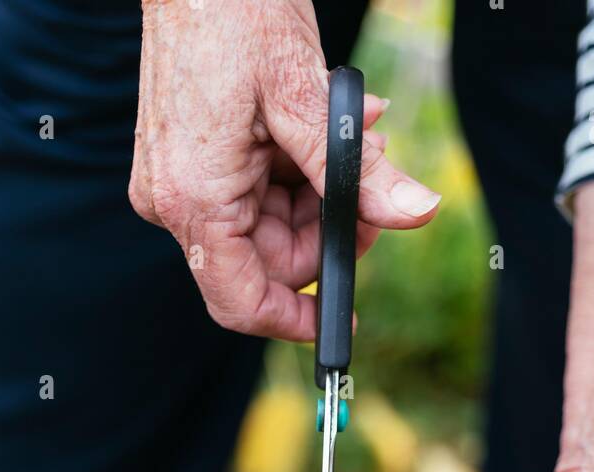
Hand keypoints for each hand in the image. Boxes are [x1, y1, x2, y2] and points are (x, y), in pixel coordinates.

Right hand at [130, 0, 440, 338]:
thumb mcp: (310, 99)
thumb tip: (416, 212)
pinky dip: (299, 164)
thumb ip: (359, 172)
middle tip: (371, 178)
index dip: (296, 319)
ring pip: (272, 222)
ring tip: (358, 130)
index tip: (344, 314)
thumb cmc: (234, 10)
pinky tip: (329, 121)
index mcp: (195, 200)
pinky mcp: (191, 160)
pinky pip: (256, 189)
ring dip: (323, 186)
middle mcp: (177, 201)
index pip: (242, 301)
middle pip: (270, 259)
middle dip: (330, 225)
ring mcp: (180, 181)